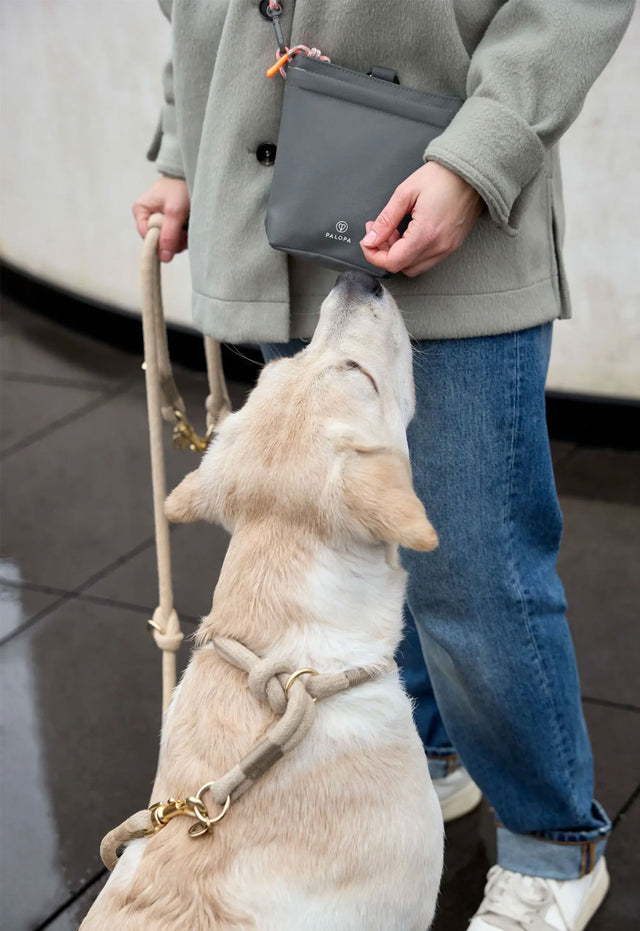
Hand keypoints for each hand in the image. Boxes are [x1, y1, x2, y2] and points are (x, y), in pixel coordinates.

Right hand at [132, 176, 189, 261]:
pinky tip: (188, 226)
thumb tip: (164, 258)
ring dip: (181, 239)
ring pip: (168, 244)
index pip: (146, 237)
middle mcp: (147, 219)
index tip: (175, 234)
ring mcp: (159, 224)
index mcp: (141, 211)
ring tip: (187, 224)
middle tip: (184, 228)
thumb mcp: (175, 211)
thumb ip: (169, 234)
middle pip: (158, 243)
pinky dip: (184, 236)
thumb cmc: (180, 188)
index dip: (160, 240)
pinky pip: (176, 240)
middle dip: (173, 240)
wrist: (193, 175)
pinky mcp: (170, 226)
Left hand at [360, 162, 481, 276]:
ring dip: (399, 254)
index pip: (392, 262)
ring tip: (395, 231)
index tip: (367, 241)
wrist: (472, 171)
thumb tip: (371, 239)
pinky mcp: (452, 245)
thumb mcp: (405, 193)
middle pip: (402, 267)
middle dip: (385, 253)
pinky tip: (409, 233)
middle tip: (379, 231)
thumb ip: (386, 220)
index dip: (373, 255)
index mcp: (425, 234)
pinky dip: (413, 252)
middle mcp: (439, 247)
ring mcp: (448, 248)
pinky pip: (427, 259)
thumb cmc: (443, 176)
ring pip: (414, 266)